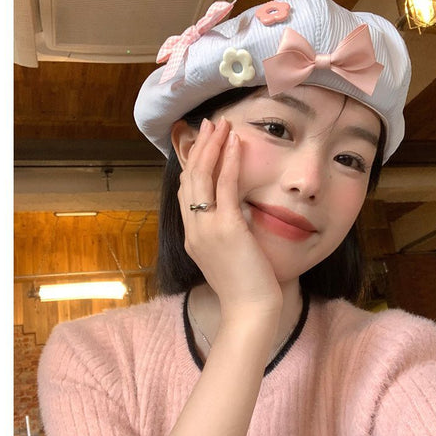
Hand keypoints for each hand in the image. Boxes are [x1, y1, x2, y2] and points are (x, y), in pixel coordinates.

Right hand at [177, 117, 282, 317]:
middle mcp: (193, 230)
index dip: (192, 166)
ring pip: (202, 178)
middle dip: (199, 148)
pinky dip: (228, 161)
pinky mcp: (226, 228)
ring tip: (220, 124)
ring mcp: (206, 229)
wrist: (248, 311)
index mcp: (193, 237)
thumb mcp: (227, 257)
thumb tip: (236, 212)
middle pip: (189, 179)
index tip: (202, 146)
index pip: (186, 193)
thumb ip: (224, 234)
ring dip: (212, 147)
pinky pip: (224, 186)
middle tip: (209, 125)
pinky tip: (235, 142)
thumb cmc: (244, 287)